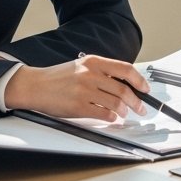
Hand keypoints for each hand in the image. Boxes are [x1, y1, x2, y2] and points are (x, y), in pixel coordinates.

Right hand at [2, 54, 149, 121]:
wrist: (35, 85)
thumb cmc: (58, 77)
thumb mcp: (81, 66)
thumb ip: (102, 72)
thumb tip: (124, 84)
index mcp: (94, 62)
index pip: (125, 69)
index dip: (139, 80)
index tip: (146, 89)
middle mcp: (90, 74)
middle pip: (123, 89)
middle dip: (136, 101)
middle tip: (141, 108)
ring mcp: (84, 91)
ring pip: (115, 103)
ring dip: (124, 111)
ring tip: (124, 114)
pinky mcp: (78, 106)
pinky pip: (102, 114)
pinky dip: (111, 118)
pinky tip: (111, 118)